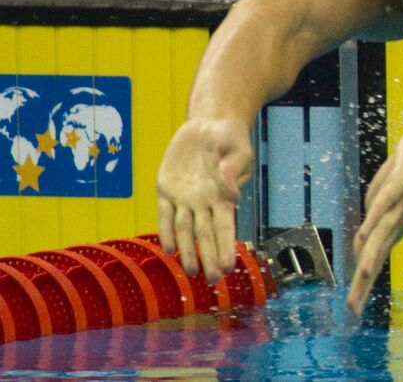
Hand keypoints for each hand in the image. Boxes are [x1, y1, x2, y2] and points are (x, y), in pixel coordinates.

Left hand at [157, 118, 251, 283]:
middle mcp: (204, 202)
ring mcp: (184, 197)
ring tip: (190, 272)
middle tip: (212, 281)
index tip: (229, 267)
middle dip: (209, 257)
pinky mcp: (166, 187)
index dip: (226, 248)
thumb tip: (233, 197)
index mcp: (224, 196)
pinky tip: (168, 248)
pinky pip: (164, 213)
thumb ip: (232, 172)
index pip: (225, 228)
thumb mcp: (238, 149)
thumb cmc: (229, 136)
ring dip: (187, 251)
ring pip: (184, 230)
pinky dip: (165, 231)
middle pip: (206, 235)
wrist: (208, 122)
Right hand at [347, 125, 402, 313]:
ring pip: (381, 235)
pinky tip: (363, 233)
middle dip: (364, 284)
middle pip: (376, 257)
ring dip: (370, 257)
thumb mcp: (384, 196)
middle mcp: (397, 221)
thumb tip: (360, 238)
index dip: (363, 285)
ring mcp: (399, 204)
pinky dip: (374, 218)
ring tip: (362, 278)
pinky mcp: (400, 185)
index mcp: (392, 226)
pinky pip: (385, 204)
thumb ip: (372, 217)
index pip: (374, 260)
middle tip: (352, 310)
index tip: (352, 309)